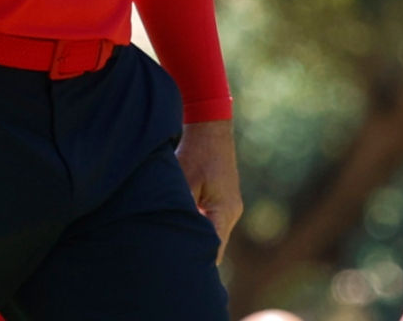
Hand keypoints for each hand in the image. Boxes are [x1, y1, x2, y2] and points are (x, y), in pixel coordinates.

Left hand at [176, 119, 241, 261]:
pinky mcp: (222, 199)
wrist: (209, 128)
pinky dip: (197, 225)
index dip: (200, 261)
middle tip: (175, 264)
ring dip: (195, 236)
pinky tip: (179, 227)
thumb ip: (181, 207)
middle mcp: (231, 212)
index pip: (214, 248)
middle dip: (196, 252)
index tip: (185, 273)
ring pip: (212, 231)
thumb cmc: (196, 153)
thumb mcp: (183, 180)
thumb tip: (171, 229)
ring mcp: (229, 206)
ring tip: (174, 248)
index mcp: (224, 211)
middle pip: (214, 243)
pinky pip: (210, 219)